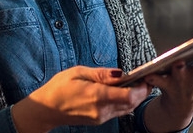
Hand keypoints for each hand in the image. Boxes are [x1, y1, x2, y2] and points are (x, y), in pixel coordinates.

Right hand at [11, 66, 152, 132]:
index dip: (142, 88)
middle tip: (144, 78)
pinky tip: (121, 92)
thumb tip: (121, 73)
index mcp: (97, 96)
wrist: (47, 109)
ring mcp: (101, 117)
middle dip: (141, 92)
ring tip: (134, 83)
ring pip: (127, 109)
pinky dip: (125, 102)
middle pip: (132, 104)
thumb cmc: (60, 88)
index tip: (145, 77)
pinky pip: (118, 112)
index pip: (130, 96)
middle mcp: (102, 110)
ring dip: (134, 97)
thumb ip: (102, 74)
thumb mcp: (79, 72)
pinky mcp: (99, 120)